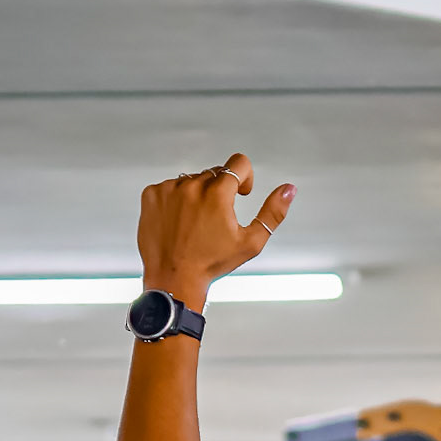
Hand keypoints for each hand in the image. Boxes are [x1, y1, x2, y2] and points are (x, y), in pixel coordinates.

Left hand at [137, 153, 292, 309]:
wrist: (174, 278)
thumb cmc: (211, 264)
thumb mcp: (250, 242)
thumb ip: (272, 213)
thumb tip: (288, 190)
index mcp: (218, 193)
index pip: (239, 163)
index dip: (245, 178)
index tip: (241, 193)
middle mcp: (192, 185)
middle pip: (215, 174)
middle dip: (220, 191)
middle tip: (216, 220)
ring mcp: (169, 188)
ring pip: (192, 180)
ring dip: (198, 195)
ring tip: (196, 224)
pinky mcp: (152, 194)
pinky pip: (169, 187)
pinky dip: (176, 200)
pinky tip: (179, 223)